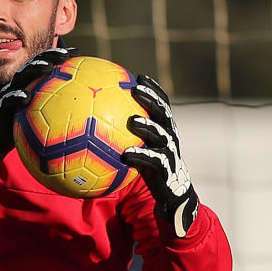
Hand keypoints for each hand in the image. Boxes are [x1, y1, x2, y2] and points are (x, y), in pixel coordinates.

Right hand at [0, 47, 74, 180]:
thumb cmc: (22, 130)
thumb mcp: (41, 120)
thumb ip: (58, 112)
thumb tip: (85, 117)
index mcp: (30, 85)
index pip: (45, 64)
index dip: (59, 55)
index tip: (78, 51)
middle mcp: (20, 85)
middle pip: (34, 64)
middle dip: (48, 55)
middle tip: (64, 54)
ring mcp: (9, 94)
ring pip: (21, 77)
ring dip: (34, 70)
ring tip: (48, 67)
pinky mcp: (0, 107)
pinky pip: (8, 100)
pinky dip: (16, 97)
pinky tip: (26, 97)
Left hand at [121, 74, 198, 237]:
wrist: (172, 194)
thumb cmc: (151, 168)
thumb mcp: (144, 148)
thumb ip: (128, 135)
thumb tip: (99, 123)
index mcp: (165, 128)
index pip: (163, 103)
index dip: (154, 88)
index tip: (140, 76)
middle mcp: (170, 137)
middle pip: (164, 112)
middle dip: (152, 99)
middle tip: (136, 89)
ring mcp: (169, 153)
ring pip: (161, 134)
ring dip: (147, 126)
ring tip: (133, 120)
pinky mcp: (165, 169)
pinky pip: (152, 161)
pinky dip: (139, 155)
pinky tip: (125, 153)